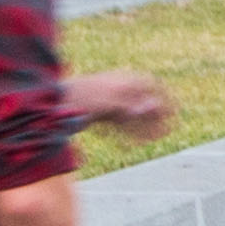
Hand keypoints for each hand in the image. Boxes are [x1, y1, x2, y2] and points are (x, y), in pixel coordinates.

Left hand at [59, 69, 173, 136]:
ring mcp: (106, 101)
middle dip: (155, 116)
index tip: (175, 110)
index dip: (164, 96)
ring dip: (142, 126)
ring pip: (130, 114)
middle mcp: (116, 90)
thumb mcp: (109, 102)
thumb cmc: (80, 98)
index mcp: (121, 82)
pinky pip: (116, 123)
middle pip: (141, 102)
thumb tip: (155, 105)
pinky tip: (127, 143)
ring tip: (152, 139)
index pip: (150, 84)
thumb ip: (132, 105)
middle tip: (167, 130)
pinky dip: (124, 132)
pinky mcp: (96, 113)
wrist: (49, 103)